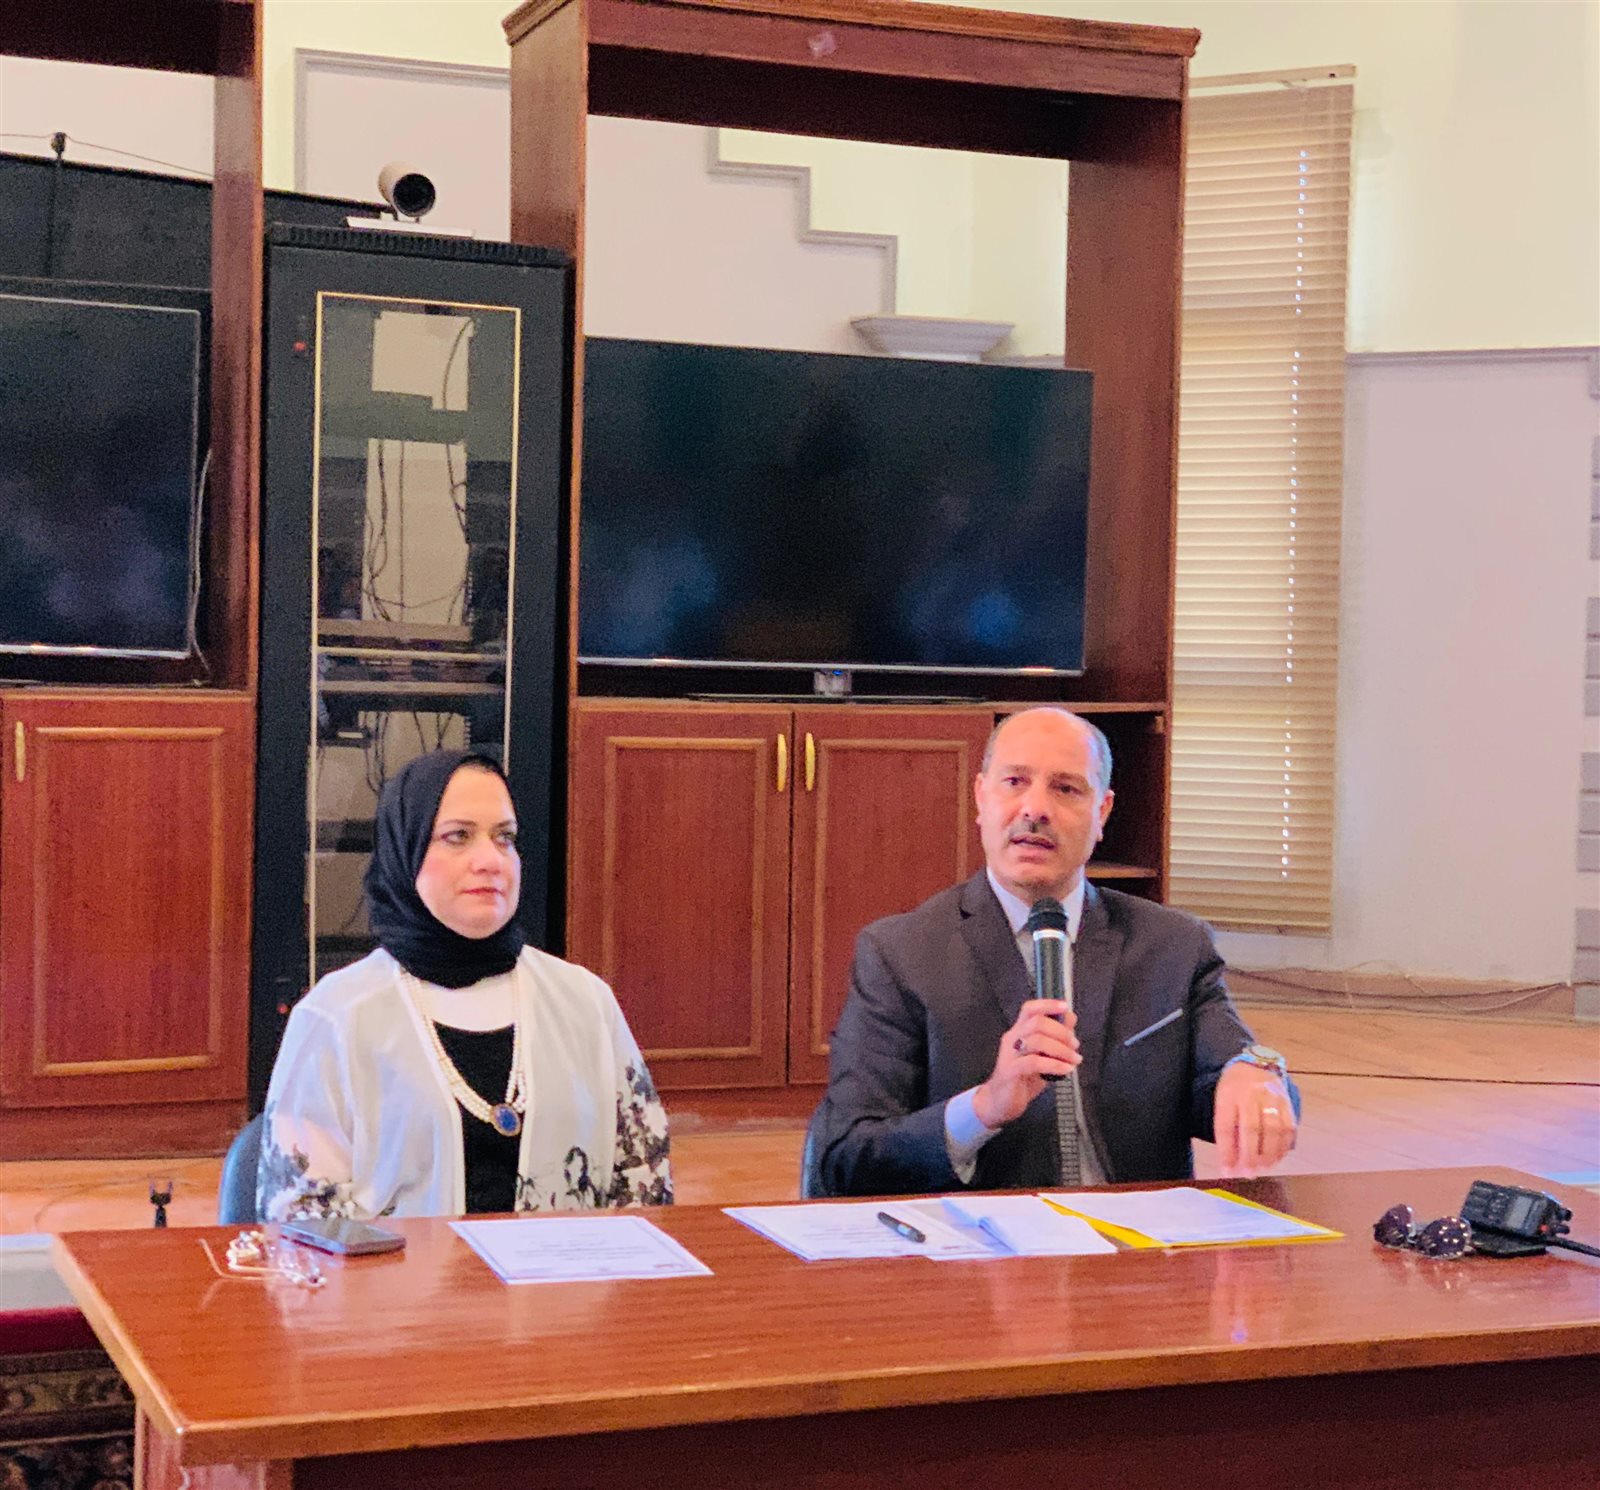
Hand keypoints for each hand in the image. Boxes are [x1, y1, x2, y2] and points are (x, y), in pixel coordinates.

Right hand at [973, 999, 1080, 1128]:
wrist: (999, 1103)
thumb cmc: (1022, 1079)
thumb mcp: (1042, 1056)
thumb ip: (1054, 1038)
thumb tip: (1070, 1019)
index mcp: (1019, 1032)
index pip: (1030, 1009)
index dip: (1047, 1004)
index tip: (1065, 1007)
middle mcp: (1013, 1039)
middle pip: (1037, 1022)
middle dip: (1061, 1032)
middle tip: (1074, 1045)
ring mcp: (1010, 1055)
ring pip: (1037, 1040)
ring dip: (1061, 1049)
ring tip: (1073, 1059)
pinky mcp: (1011, 1071)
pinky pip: (1034, 1062)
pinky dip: (1054, 1064)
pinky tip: (1066, 1070)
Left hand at [1213, 1061, 1296, 1175]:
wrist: (1256, 1065)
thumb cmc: (1235, 1089)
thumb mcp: (1223, 1102)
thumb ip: (1226, 1129)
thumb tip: (1230, 1162)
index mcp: (1229, 1094)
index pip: (1225, 1126)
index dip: (1226, 1151)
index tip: (1226, 1171)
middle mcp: (1251, 1094)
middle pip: (1251, 1128)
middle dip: (1250, 1156)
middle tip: (1248, 1173)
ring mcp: (1271, 1097)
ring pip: (1273, 1129)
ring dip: (1269, 1154)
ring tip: (1263, 1169)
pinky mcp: (1287, 1102)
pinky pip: (1289, 1127)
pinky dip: (1283, 1147)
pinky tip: (1277, 1158)